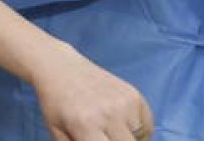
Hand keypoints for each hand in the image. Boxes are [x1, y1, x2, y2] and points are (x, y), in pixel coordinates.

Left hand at [31, 43, 153, 140]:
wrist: (60, 69)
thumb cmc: (57, 104)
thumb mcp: (58, 133)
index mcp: (85, 126)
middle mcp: (108, 114)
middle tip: (103, 136)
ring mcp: (124, 103)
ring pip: (139, 138)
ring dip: (128, 138)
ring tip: (109, 128)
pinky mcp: (134, 94)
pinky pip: (147, 125)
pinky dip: (138, 129)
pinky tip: (119, 120)